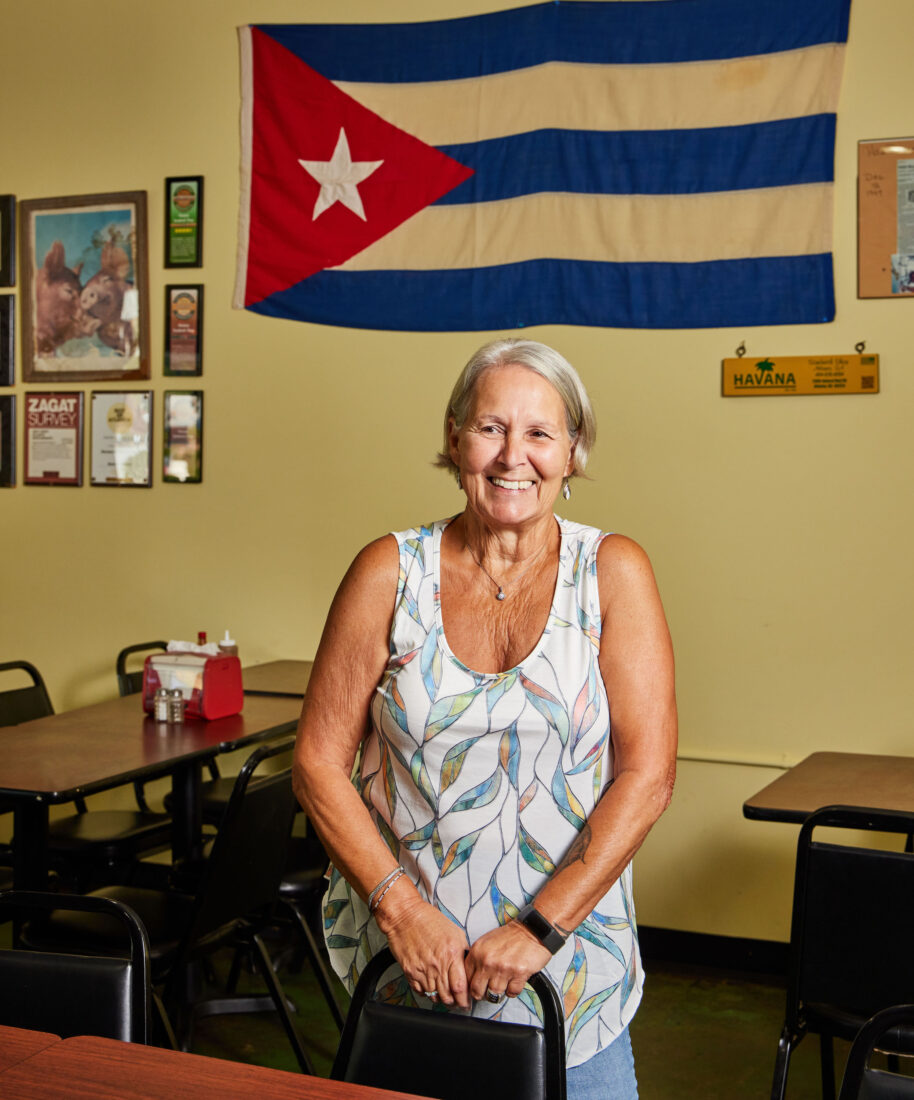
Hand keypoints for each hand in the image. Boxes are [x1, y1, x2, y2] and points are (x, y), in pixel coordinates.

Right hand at [376, 893, 470, 1007]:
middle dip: (455, 1003)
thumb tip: (469, 967)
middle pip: (448, 997)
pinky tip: (431, 987)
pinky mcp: (409, 972)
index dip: (465, 1000)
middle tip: (457, 1002)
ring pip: (434, 997)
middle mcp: (437, 965)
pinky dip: (427, 993)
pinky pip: (420, 991)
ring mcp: (422, 970)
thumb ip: (463, 952)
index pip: (461, 988)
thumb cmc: (428, 920)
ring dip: (441, 999)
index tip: (467, 1002)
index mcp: (451, 954)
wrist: (405, 915)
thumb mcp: (455, 932)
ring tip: (445, 995)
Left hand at [464, 921, 551, 1001]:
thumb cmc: (510, 936)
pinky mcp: (519, 974)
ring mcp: (503, 968)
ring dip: (500, 991)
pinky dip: (513, 990)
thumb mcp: (486, 942)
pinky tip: (514, 981)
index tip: (476, 987)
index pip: (466, 978)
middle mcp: (488, 960)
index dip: (471, 986)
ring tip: (504, 982)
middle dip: (482, 994)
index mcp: (477, 951)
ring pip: (494, 994)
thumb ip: (477, 958)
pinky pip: (511, 993)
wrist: (532, 929)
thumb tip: (470, 977)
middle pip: (477, 991)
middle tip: (488, 990)